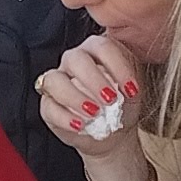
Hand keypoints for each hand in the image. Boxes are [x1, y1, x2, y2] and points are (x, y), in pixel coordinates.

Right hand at [36, 32, 146, 167]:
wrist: (114, 134)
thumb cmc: (123, 107)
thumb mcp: (132, 93)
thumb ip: (129, 83)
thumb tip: (126, 86)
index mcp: (96, 51)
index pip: (102, 47)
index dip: (117, 66)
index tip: (131, 89)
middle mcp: (73, 61)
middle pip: (75, 59)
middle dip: (93, 79)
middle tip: (110, 99)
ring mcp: (57, 82)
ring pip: (54, 80)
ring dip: (75, 97)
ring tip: (95, 113)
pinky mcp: (48, 106)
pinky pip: (48, 107)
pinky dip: (64, 117)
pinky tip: (80, 125)